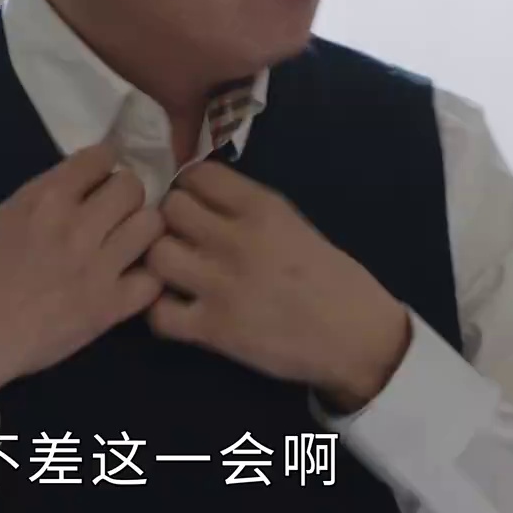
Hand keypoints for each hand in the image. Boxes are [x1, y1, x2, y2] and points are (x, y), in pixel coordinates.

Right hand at [0, 141, 165, 422]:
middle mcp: (76, 224)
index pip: (100, 157)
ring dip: (142, 232)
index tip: (101, 181)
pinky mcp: (109, 307)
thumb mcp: (1, 218)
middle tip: (117, 216)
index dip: (105, 167)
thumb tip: (80, 189)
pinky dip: (146, 278)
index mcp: (44, 198)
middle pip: (133, 187)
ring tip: (128, 246)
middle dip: (127, 197)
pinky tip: (130, 283)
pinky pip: (153, 279)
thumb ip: (43, 199)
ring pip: (151, 226)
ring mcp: (96, 266)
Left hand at [143, 160, 411, 411]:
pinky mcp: (214, 329)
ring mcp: (222, 285)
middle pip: (169, 210)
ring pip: (155, 255)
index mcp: (262, 207)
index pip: (197, 175)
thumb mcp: (291, 223)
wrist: (356, 337)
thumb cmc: (329, 278)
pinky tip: (177, 312)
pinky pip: (158, 313)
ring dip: (158, 264)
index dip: (187, 189)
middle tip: (180, 241)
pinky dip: (159, 313)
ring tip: (174, 275)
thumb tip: (198, 198)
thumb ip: (245, 208)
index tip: (193, 205)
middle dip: (169, 223)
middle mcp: (237, 239)